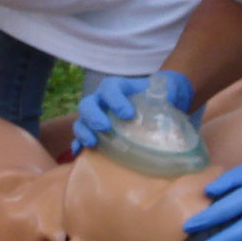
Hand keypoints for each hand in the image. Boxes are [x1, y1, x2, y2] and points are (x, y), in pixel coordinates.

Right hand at [71, 70, 193, 152]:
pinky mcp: (96, 131)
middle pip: (88, 104)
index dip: (115, 100)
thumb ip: (162, 102)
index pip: (110, 89)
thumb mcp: (163, 95)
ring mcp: (96, 115)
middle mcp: (101, 100)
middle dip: (93, 116)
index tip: (128, 114)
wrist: (160, 100)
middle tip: (105, 127)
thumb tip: (156, 124)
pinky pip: (81, 137)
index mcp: (116, 87)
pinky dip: (78, 144)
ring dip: (83, 132)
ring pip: (81, 121)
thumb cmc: (160, 96)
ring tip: (93, 143)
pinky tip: (78, 153)